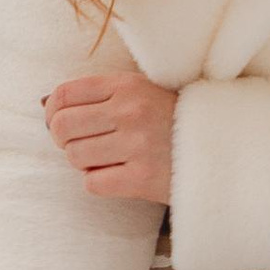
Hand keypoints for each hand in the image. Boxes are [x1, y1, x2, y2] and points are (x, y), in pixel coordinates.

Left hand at [43, 70, 175, 201]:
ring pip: (75, 157)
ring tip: (106, 158)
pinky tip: (117, 174)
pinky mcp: (142, 179)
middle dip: (63, 139)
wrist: (223, 147)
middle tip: (79, 143)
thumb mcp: (141, 91)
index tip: (58, 122)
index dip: (52, 111)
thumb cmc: (174, 119)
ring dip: (84, 161)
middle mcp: (129, 112)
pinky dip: (98, 181)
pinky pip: (93, 183)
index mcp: (127, 86)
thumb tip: (47, 104)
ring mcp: (136, 146)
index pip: (64, 94)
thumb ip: (99, 94)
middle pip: (61, 127)